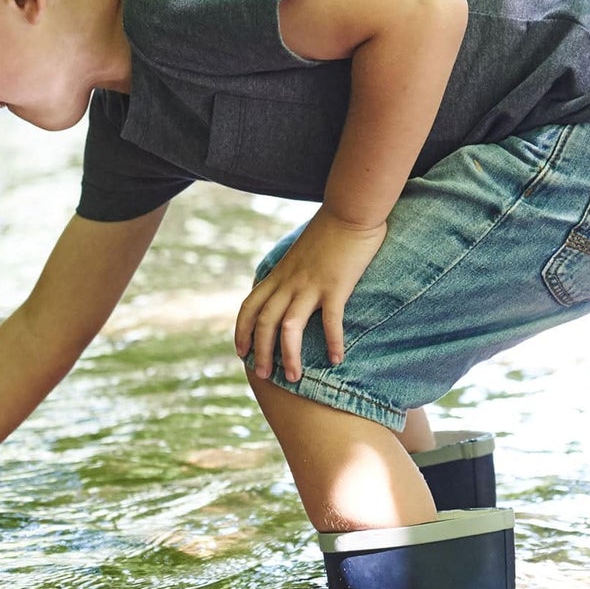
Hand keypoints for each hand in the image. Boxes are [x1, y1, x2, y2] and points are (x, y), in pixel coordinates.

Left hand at [234, 211, 386, 381]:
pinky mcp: (335, 286)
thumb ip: (291, 273)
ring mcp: (311, 284)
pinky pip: (331, 320)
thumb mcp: (299, 253)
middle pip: (265, 323)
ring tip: (294, 377)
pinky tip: (337, 360)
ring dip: (289, 355)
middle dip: (261, 352)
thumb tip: (288, 289)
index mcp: (278, 274)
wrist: (349, 210)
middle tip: (263, 376)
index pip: (250, 306)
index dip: (242, 331)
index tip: (240, 352)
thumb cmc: (329, 232)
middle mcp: (289, 282)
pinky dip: (333, 342)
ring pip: (290, 327)